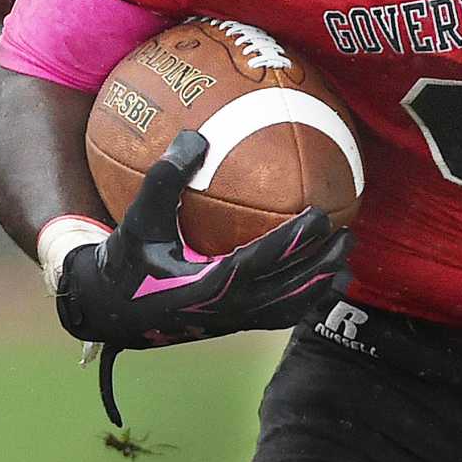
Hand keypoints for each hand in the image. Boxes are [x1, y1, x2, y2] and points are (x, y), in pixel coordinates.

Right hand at [56, 130, 350, 421]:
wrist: (112, 309)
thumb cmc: (127, 260)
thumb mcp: (138, 219)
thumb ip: (164, 179)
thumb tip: (194, 136)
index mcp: (207, 285)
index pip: (262, 262)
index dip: (294, 241)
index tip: (321, 215)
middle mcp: (227, 308)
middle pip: (289, 289)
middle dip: (323, 264)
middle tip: (349, 234)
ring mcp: (234, 321)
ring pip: (289, 308)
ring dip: (320, 286)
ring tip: (347, 263)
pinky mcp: (235, 325)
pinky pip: (279, 316)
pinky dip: (305, 300)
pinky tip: (320, 281)